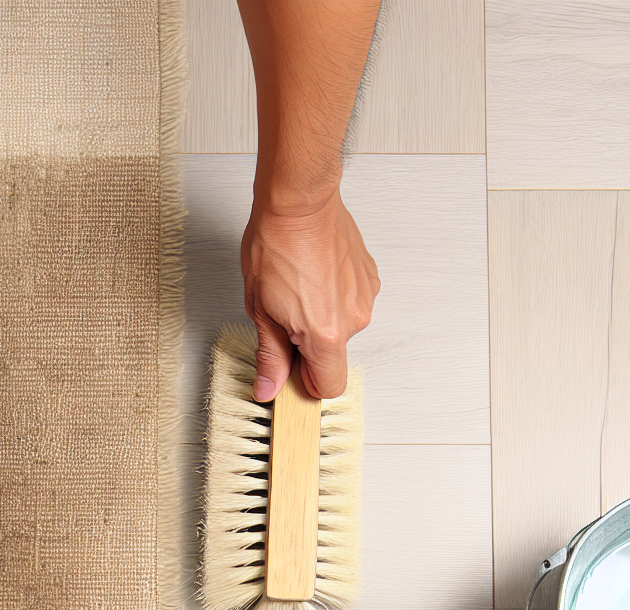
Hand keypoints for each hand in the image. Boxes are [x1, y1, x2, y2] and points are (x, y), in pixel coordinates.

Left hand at [241, 187, 379, 400]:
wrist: (299, 201)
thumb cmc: (276, 245)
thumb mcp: (261, 309)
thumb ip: (270, 355)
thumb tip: (268, 386)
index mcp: (325, 335)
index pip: (329, 387)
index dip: (307, 383)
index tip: (291, 371)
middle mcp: (352, 319)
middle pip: (333, 356)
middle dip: (308, 347)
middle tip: (283, 318)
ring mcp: (364, 298)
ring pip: (341, 328)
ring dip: (320, 320)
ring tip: (296, 290)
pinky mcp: (368, 279)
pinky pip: (349, 303)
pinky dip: (332, 298)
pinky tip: (313, 277)